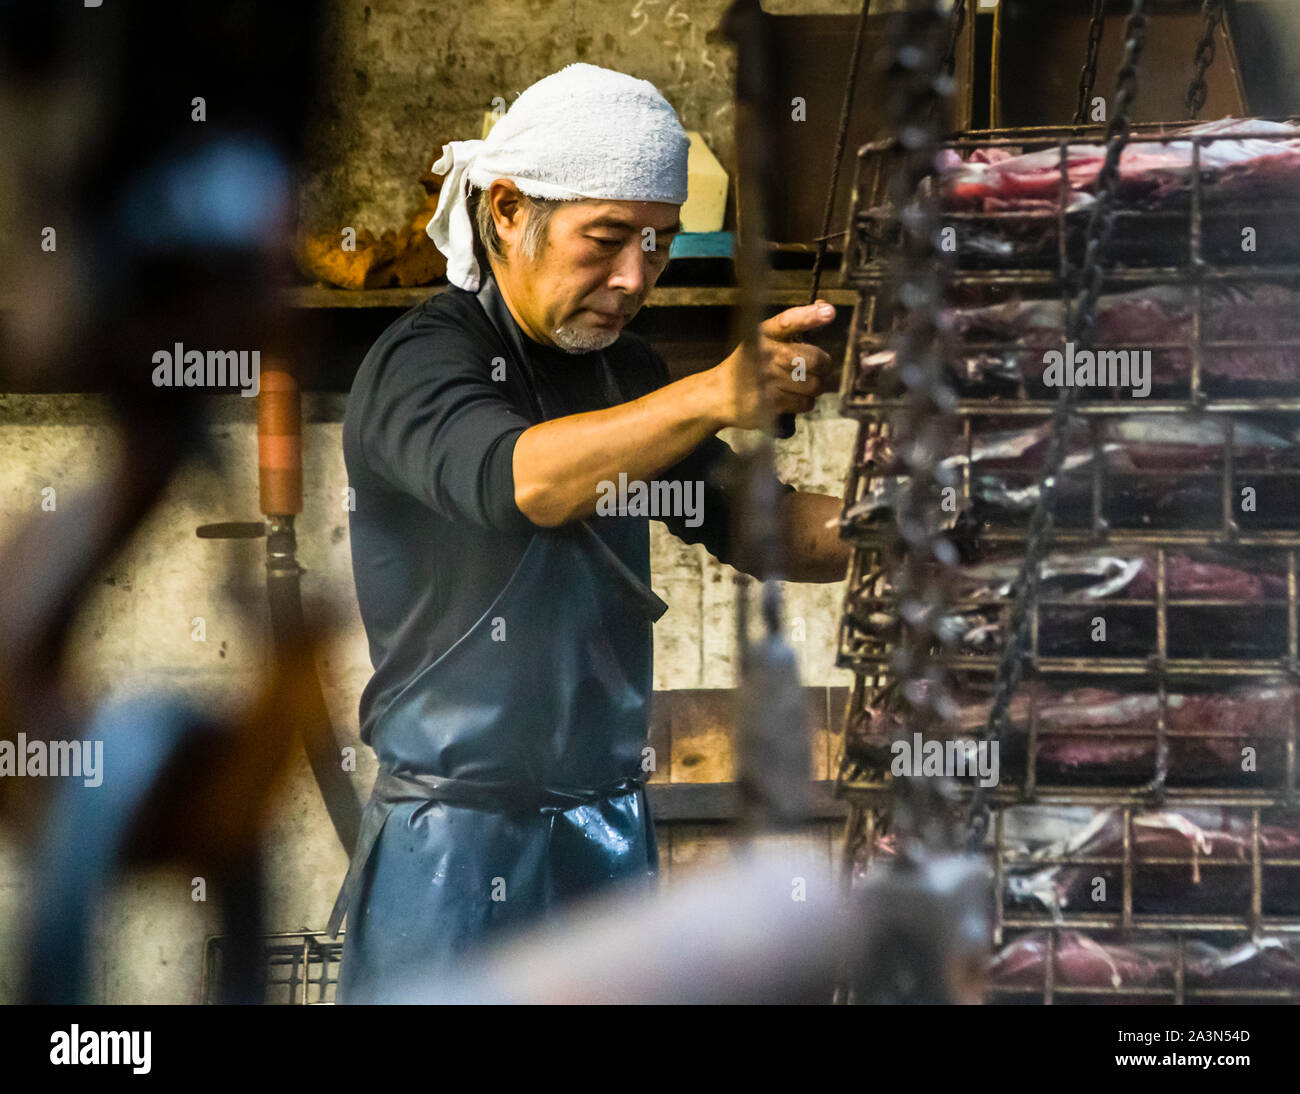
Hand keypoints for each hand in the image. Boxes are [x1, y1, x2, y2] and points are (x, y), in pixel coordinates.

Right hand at [711, 301, 836, 429]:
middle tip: (816, 368)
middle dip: (823, 366)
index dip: (809, 316)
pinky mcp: (769, 403)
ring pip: (814, 384)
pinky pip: (805, 402)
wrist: (719, 394)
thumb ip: (795, 324)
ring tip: (799, 384)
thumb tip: (826, 307)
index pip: (788, 321)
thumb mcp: (765, 338)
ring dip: (813, 387)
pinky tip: (791, 397)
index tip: (829, 312)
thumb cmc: (750, 363)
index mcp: (764, 333)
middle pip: (815, 359)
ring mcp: (766, 380)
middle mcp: (764, 354)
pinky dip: (804, 402)